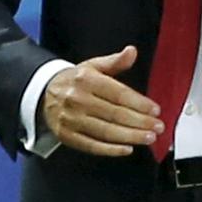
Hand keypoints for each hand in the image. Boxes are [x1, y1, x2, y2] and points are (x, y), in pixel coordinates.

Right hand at [42, 45, 162, 156]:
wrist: (43, 93)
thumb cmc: (75, 82)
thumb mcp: (93, 66)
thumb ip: (115, 61)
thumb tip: (132, 51)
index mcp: (86, 79)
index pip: (118, 93)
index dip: (139, 103)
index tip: (155, 110)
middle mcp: (78, 99)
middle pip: (115, 114)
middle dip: (140, 122)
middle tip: (157, 127)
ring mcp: (71, 119)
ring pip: (106, 131)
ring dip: (130, 136)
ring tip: (148, 138)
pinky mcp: (67, 136)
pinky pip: (92, 145)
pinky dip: (111, 150)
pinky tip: (127, 149)